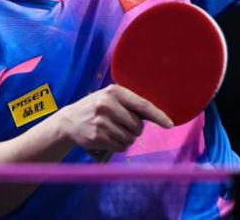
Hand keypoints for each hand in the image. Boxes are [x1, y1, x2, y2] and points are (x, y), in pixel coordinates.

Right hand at [57, 85, 172, 152]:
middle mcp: (107, 104)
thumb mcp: (110, 98)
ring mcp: (101, 121)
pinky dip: (119, 146)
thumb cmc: (96, 108)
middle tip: (124, 126)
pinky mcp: (97, 136)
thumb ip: (130, 104)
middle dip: (135, 129)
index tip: (169, 124)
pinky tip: (109, 139)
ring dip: (127, 139)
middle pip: (137, 125)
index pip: (142, 105)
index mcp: (114, 91)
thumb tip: (157, 115)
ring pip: (129, 138)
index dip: (158, 116)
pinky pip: (120, 147)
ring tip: (115, 132)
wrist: (69, 121)